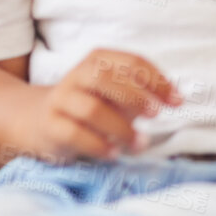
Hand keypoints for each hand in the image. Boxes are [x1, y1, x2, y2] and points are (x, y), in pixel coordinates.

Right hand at [29, 48, 180, 162]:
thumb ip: (140, 92)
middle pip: (105, 77)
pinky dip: (99, 145)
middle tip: (157, 116)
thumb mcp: (114, 94)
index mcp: (96, 61)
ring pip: (91, 108)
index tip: (177, 102)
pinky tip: (113, 153)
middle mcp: (76, 76)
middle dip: (135, 97)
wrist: (38, 121)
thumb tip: (175, 98)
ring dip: (121, 128)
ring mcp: (61, 100)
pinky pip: (75, 134)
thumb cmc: (88, 106)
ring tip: (140, 143)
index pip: (130, 61)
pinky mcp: (50, 126)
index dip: (157, 81)